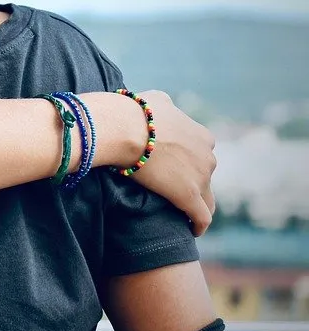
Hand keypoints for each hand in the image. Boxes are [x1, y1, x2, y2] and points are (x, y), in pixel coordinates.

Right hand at [116, 90, 216, 235]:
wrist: (123, 129)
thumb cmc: (134, 112)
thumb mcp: (156, 100)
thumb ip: (167, 107)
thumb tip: (162, 109)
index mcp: (202, 135)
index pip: (201, 152)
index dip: (189, 160)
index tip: (177, 167)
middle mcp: (207, 156)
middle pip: (204, 174)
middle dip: (192, 181)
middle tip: (174, 188)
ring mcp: (200, 177)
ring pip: (207, 198)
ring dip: (197, 204)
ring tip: (185, 214)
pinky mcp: (189, 196)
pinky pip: (201, 216)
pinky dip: (198, 224)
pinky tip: (193, 230)